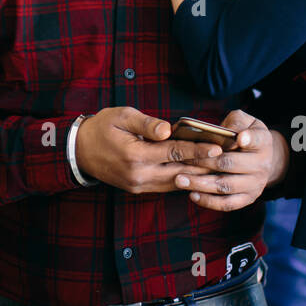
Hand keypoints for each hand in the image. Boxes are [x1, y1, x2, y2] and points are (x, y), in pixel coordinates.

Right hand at [75, 107, 225, 193]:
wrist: (78, 151)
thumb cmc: (101, 128)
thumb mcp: (121, 116)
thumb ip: (146, 123)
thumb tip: (167, 130)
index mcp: (135, 155)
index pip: (173, 153)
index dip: (197, 150)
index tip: (217, 147)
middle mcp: (139, 175)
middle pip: (179, 171)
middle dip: (204, 165)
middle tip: (227, 158)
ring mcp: (139, 185)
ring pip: (175, 182)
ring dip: (196, 175)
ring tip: (218, 166)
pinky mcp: (138, 188)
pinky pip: (166, 186)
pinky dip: (183, 179)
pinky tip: (197, 172)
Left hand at [172, 110, 285, 210]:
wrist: (263, 159)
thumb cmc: (245, 135)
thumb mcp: (246, 122)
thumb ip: (235, 121)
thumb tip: (223, 130)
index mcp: (262, 142)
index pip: (256, 139)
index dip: (248, 139)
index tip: (239, 138)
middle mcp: (261, 165)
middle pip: (231, 164)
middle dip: (205, 163)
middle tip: (183, 160)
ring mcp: (255, 184)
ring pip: (226, 187)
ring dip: (201, 184)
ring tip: (180, 180)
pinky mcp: (247, 198)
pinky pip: (228, 204)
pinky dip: (209, 201)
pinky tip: (192, 195)